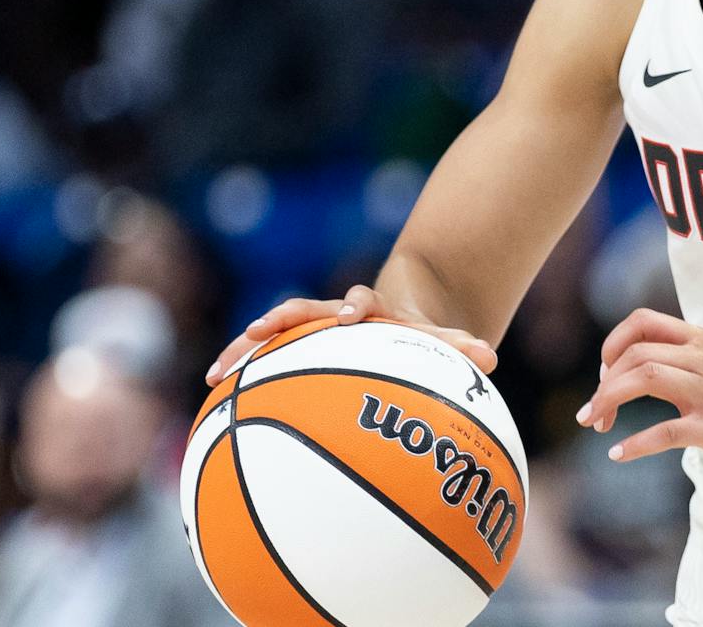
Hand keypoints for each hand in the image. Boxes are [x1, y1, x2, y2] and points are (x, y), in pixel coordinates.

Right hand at [204, 284, 497, 385]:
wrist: (400, 315)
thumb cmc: (420, 334)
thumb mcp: (440, 339)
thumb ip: (460, 347)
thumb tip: (490, 358)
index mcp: (372, 310)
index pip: (361, 300)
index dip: (351, 305)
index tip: (345, 317)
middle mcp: (335, 315)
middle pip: (302, 310)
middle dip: (279, 319)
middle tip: (256, 331)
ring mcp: (311, 331)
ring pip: (272, 337)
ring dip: (244, 351)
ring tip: (215, 376)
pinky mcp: (296, 349)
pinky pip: (263, 362)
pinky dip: (241, 376)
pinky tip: (212, 402)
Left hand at [577, 308, 702, 483]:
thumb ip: (682, 357)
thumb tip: (629, 364)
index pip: (644, 321)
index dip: (613, 344)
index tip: (604, 374)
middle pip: (637, 353)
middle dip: (604, 383)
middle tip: (593, 413)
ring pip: (646, 378)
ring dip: (609, 401)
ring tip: (596, 424)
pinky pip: (665, 431)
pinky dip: (634, 444)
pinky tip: (618, 454)